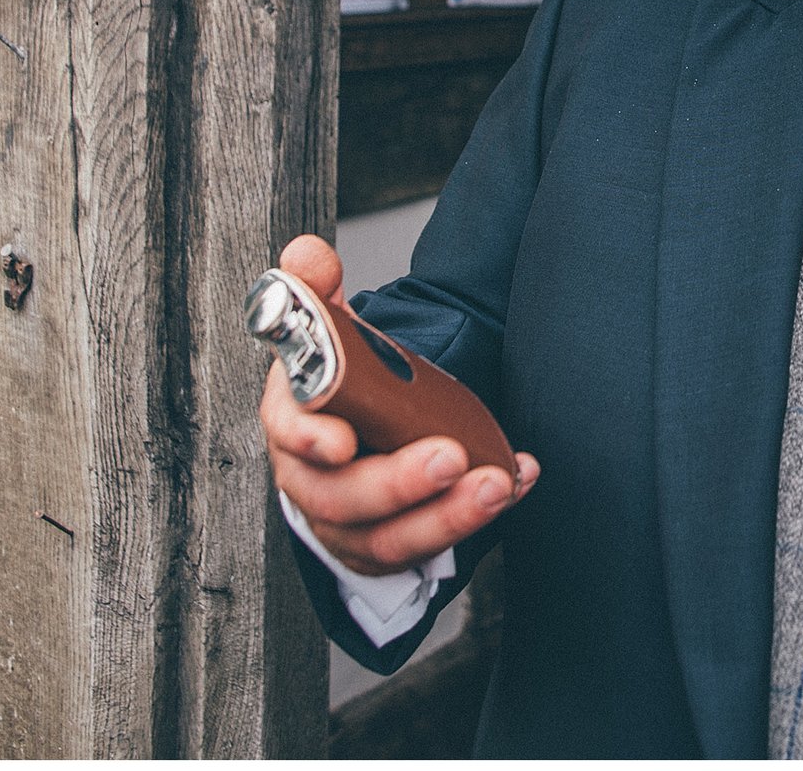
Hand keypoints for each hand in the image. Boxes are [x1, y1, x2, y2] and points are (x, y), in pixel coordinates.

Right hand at [258, 233, 538, 574]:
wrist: (354, 431)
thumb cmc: (339, 381)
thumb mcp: (327, 326)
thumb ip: (317, 286)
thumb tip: (309, 254)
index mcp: (292, 419)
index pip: (289, 434)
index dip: (310, 440)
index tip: (341, 440)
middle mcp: (311, 480)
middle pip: (342, 499)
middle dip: (399, 483)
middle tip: (451, 456)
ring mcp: (348, 524)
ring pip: (389, 538)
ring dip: (447, 516)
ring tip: (497, 483)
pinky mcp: (386, 547)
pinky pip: (428, 548)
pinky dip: (472, 519)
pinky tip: (513, 482)